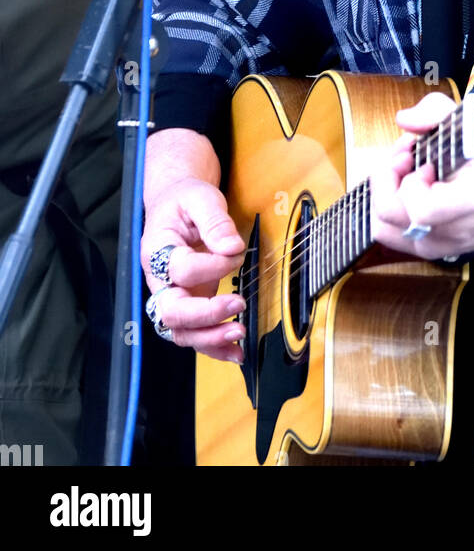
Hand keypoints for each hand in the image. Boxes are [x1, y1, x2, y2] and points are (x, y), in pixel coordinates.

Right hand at [141, 175, 246, 362]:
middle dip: (205, 315)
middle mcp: (159, 280)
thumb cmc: (186, 200)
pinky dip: (215, 347)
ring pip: (181, 332)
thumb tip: (232, 247)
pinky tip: (237, 352)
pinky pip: (195, 333)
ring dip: (210, 338)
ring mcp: (173, 296)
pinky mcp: (189, 304)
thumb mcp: (200, 198)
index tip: (236, 252)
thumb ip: (215, 221)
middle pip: (171, 312)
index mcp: (156, 251)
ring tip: (240, 334)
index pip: (180, 270)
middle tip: (238, 304)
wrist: (177, 203)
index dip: (212, 266)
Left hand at [370, 93, 473, 259]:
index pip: (417, 209)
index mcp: (468, 204)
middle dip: (386, 179)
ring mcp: (442, 247)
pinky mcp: (438, 250)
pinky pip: (398, 235)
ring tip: (405, 172)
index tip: (423, 157)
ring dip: (387, 194)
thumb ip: (438, 113)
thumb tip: (405, 120)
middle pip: (388, 219)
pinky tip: (414, 189)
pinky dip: (396, 209)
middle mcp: (451, 233)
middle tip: (404, 156)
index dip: (409, 178)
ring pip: (386, 230)